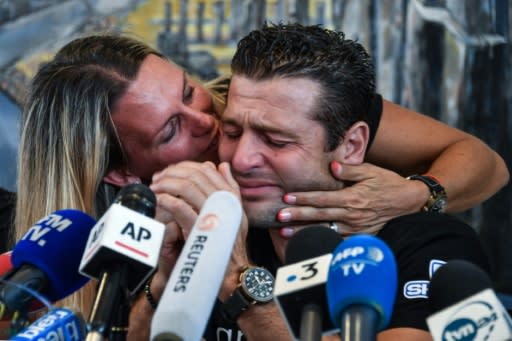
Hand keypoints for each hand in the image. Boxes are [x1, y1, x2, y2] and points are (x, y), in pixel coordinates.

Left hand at [150, 161, 249, 300]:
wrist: (233, 272)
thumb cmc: (231, 244)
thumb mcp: (235, 213)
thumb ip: (229, 188)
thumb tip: (221, 166)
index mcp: (230, 196)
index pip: (207, 170)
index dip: (186, 166)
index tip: (170, 170)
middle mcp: (224, 202)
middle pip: (196, 175)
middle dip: (173, 173)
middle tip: (158, 178)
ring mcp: (213, 214)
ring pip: (188, 188)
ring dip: (167, 184)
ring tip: (155, 187)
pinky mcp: (201, 229)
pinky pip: (181, 207)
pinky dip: (168, 200)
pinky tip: (159, 199)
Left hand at [277, 161, 427, 237]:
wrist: (409, 202)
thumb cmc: (388, 183)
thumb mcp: (371, 171)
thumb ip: (350, 169)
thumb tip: (332, 166)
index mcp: (353, 197)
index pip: (322, 198)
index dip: (303, 198)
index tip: (287, 198)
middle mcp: (352, 214)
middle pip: (319, 215)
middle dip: (297, 216)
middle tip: (279, 217)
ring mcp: (355, 228)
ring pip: (324, 230)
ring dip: (303, 231)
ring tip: (284, 233)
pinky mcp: (360, 236)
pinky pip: (336, 240)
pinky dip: (320, 240)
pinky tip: (306, 242)